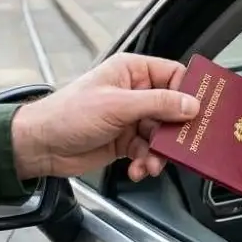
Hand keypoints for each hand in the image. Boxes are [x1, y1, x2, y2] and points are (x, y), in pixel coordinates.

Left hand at [10, 53, 200, 181]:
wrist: (41, 146)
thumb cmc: (67, 114)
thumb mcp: (116, 106)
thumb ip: (157, 104)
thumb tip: (190, 104)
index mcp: (131, 71)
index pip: (173, 75)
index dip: (189, 92)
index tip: (200, 111)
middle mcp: (134, 93)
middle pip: (172, 109)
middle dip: (175, 131)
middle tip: (182, 145)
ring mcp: (130, 118)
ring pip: (162, 135)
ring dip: (160, 153)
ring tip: (152, 163)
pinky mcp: (125, 141)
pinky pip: (148, 152)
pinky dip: (147, 163)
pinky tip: (138, 170)